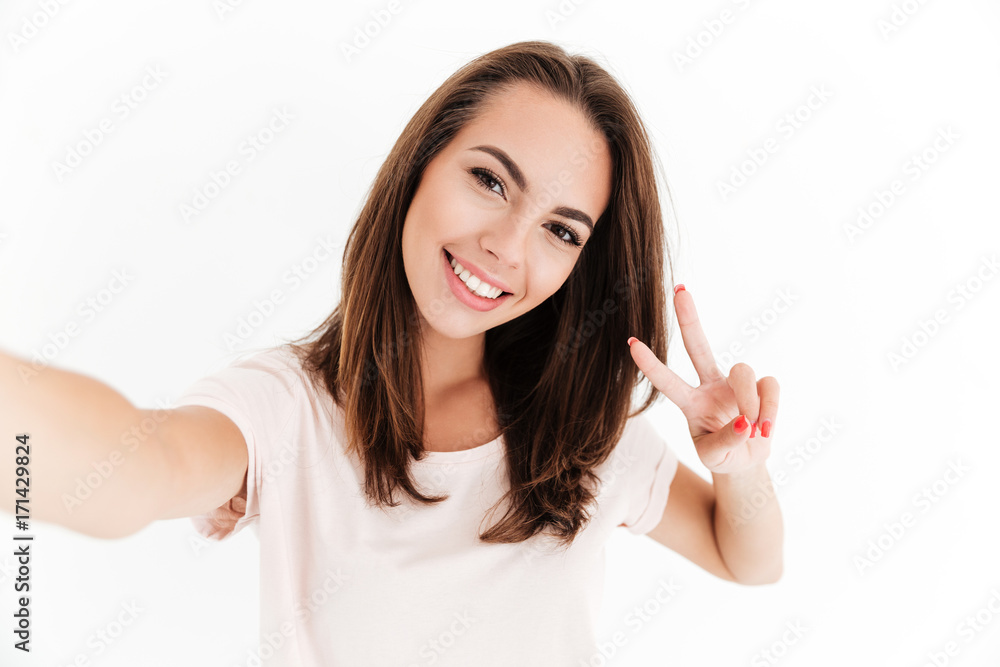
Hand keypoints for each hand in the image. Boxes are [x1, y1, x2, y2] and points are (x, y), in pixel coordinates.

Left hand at [627, 285, 779, 474]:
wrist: (747, 461)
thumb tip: (746, 423)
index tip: (631, 343)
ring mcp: (736, 384)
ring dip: (751, 402)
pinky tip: (765, 428)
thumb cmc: (723, 455)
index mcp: (689, 402)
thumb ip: (726, 441)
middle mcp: (710, 386)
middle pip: (698, 346)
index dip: (651, 365)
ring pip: (743, 370)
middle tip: (679, 290)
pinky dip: (770, 407)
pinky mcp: (761, 386)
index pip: (668, 382)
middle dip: (690, 319)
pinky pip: (768, 385)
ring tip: (754, 428)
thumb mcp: (714, 457)